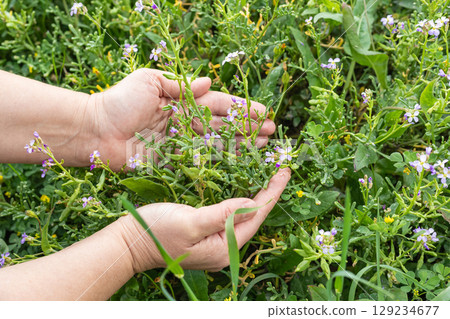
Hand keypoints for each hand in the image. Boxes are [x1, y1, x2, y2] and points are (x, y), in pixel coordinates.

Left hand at [87, 69, 275, 169]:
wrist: (94, 131)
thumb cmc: (119, 102)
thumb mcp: (148, 81)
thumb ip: (179, 84)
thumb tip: (208, 82)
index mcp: (181, 101)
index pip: (219, 104)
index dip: (241, 108)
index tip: (263, 112)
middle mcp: (185, 122)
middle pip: (223, 125)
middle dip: (247, 128)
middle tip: (271, 132)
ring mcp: (182, 142)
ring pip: (218, 143)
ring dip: (241, 144)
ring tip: (263, 146)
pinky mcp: (174, 161)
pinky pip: (203, 160)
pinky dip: (222, 161)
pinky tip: (241, 160)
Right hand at [118, 168, 290, 272]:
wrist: (130, 242)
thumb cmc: (156, 232)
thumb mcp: (190, 221)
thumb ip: (222, 214)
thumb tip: (251, 203)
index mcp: (224, 248)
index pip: (256, 217)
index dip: (272, 193)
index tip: (284, 171)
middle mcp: (224, 247)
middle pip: (254, 217)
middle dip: (269, 192)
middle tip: (280, 168)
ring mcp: (216, 241)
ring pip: (243, 215)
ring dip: (257, 194)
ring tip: (269, 174)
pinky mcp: (207, 233)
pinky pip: (231, 214)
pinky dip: (241, 198)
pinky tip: (245, 186)